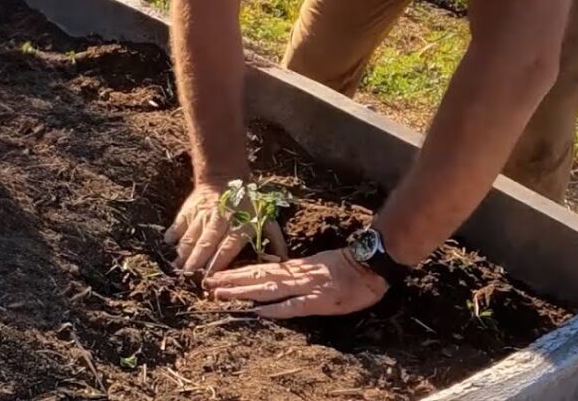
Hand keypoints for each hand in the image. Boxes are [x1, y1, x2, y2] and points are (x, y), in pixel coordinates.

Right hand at [164, 181, 287, 273]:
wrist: (225, 176)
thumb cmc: (248, 203)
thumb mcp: (267, 218)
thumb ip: (275, 240)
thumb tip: (285, 261)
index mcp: (240, 225)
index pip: (228, 245)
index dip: (219, 260)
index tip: (210, 275)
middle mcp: (221, 220)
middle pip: (207, 242)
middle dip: (197, 259)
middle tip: (189, 275)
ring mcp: (204, 213)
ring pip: (192, 234)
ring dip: (185, 250)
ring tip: (178, 265)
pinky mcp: (190, 208)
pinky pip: (181, 221)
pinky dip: (174, 232)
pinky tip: (169, 243)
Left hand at [202, 248, 388, 318]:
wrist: (371, 265)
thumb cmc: (346, 267)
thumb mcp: (316, 265)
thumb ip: (295, 272)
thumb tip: (273, 276)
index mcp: (295, 267)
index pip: (260, 270)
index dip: (238, 273)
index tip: (217, 275)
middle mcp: (295, 275)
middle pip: (258, 278)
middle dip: (232, 280)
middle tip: (206, 283)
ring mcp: (306, 287)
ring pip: (268, 289)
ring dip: (243, 292)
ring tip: (221, 293)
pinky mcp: (319, 300)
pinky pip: (294, 306)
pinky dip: (276, 309)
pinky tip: (258, 311)